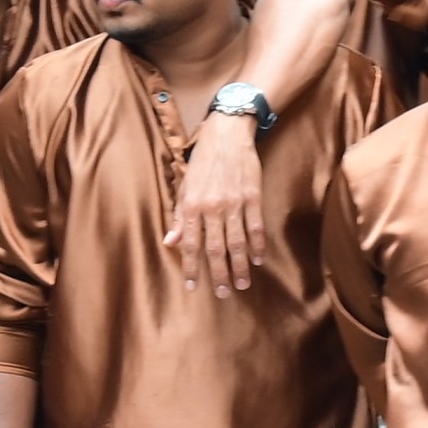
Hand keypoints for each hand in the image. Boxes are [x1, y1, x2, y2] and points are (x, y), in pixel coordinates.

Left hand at [165, 114, 267, 292]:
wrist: (227, 134)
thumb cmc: (203, 161)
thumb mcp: (185, 187)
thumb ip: (179, 216)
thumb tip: (170, 242)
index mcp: (193, 206)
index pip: (191, 244)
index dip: (191, 267)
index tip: (192, 285)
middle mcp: (213, 207)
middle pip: (215, 249)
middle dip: (218, 273)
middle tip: (222, 293)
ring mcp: (235, 203)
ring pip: (237, 242)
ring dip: (239, 266)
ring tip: (241, 284)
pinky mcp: (253, 196)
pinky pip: (256, 227)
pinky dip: (257, 245)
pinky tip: (257, 260)